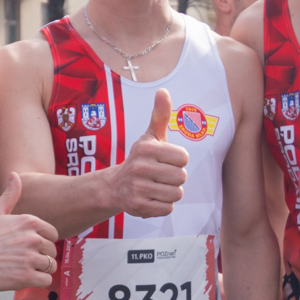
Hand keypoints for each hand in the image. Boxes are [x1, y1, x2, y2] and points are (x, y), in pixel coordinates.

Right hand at [0, 173, 59, 290]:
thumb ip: (10, 195)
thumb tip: (15, 174)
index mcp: (29, 222)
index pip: (53, 234)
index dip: (43, 242)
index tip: (29, 247)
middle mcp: (32, 238)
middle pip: (52, 251)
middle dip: (42, 257)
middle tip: (23, 260)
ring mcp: (30, 258)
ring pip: (51, 267)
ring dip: (40, 270)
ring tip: (22, 269)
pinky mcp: (26, 277)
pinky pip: (46, 281)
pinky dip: (38, 282)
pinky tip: (23, 278)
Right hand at [111, 88, 187, 217]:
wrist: (115, 186)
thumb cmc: (141, 158)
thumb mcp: (150, 136)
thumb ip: (160, 115)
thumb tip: (163, 91)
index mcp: (146, 148)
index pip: (183, 158)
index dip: (178, 160)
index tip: (166, 160)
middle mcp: (140, 167)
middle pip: (181, 177)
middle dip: (175, 178)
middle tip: (161, 175)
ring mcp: (138, 188)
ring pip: (176, 194)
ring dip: (170, 192)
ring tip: (157, 187)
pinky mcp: (138, 206)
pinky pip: (167, 209)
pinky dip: (163, 206)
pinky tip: (152, 198)